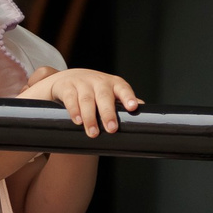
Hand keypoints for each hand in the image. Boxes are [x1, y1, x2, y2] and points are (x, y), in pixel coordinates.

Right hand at [22, 66, 142, 136]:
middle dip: (108, 113)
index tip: (133, 107)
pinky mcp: (67, 87)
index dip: (128, 97)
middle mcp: (99, 81)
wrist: (67, 79)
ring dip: (90, 117)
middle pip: (104, 96)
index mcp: (114, 84)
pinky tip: (77, 121)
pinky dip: (74, 110)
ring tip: (93, 133)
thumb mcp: (111, 94)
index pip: (123, 89)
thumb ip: (124, 104)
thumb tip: (145, 116)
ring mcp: (82, 83)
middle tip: (112, 129)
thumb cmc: (95, 91)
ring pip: (87, 99)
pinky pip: (71, 98)